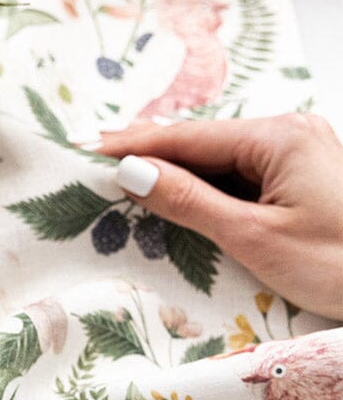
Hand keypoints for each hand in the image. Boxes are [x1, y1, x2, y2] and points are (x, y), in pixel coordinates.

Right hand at [95, 114, 342, 320]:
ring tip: (119, 181)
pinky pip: (240, 177)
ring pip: (218, 161)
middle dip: (147, 155)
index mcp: (279, 137)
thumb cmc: (341, 266)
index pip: (186, 137)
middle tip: (89, 162)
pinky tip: (173, 199)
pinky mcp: (303, 179)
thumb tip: (131, 171)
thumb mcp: (254, 239)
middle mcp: (289, 133)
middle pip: (200, 143)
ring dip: (172, 174)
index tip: (82, 150)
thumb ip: (189, 203)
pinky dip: (203, 190)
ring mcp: (298, 155)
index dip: (131, 145)